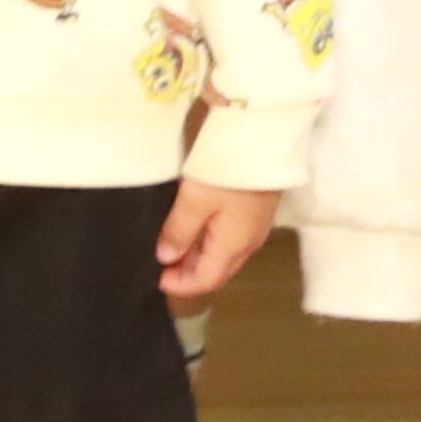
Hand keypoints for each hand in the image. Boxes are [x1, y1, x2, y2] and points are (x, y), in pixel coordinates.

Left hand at [157, 176, 280, 305]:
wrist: (263, 137)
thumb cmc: (225, 170)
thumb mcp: (193, 200)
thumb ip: (178, 231)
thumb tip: (166, 257)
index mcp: (233, 246)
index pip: (206, 280)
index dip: (180, 284)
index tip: (157, 278)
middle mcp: (249, 242)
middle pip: (219, 271)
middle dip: (191, 275)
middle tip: (163, 266)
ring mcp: (257, 227)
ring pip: (227, 256)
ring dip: (201, 258)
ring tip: (176, 247)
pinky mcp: (259, 211)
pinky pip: (234, 239)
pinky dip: (212, 243)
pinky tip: (198, 229)